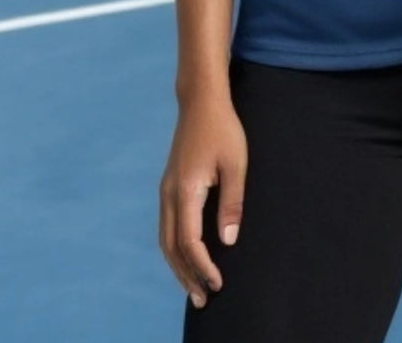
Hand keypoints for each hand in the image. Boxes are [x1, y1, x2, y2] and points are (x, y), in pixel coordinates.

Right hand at [158, 93, 247, 309]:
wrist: (200, 102)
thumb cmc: (223, 130)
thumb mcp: (235, 165)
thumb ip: (232, 203)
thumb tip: (227, 241)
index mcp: (186, 191)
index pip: (190, 242)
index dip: (203, 266)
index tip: (218, 283)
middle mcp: (169, 195)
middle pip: (172, 247)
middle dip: (186, 275)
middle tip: (202, 300)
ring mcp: (166, 191)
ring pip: (165, 239)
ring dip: (178, 266)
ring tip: (193, 287)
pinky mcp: (169, 186)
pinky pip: (167, 227)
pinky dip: (174, 249)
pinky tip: (185, 257)